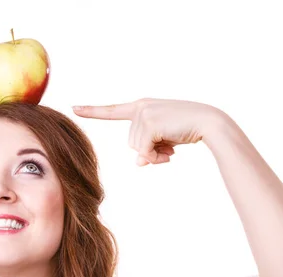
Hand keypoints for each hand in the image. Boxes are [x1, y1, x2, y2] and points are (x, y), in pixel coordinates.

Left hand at [72, 98, 225, 165]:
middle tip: (168, 150)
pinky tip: (172, 152)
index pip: (112, 110)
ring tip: (171, 149)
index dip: (93, 111)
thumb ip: (148, 148)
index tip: (74, 108)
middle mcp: (140, 107)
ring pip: (136, 148)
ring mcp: (144, 113)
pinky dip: (156, 157)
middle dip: (149, 152)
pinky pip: (144, 150)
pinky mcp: (149, 122)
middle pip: (131, 142)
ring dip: (154, 155)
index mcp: (141, 106)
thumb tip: (138, 162)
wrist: (208, 123)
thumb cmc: (187, 129)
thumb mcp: (163, 141)